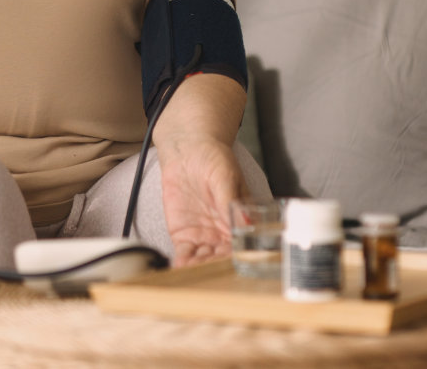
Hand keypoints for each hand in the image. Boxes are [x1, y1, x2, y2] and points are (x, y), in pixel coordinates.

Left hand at [158, 133, 242, 266]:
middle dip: (217, 268)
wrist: (187, 150)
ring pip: (204, 260)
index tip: (234, 265)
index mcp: (240, 221)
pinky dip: (183, 263)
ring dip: (200, 269)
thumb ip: (232, 203)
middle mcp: (223, 233)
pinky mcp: (184, 234)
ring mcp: (204, 236)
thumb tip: (245, 225)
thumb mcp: (226, 178)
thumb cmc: (214, 159)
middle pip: (222, 257)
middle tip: (212, 275)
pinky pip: (184, 253)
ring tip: (195, 275)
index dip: (239, 257)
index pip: (242, 245)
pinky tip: (181, 270)